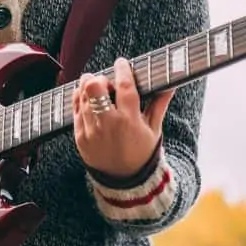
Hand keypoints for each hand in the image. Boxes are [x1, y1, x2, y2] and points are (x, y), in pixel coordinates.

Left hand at [72, 57, 172, 177]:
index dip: (122, 69)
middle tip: (106, 82)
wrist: (125, 182)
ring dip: (88, 86)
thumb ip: (159, 104)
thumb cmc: (142, 153)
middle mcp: (108, 124)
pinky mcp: (79, 136)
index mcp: (130, 120)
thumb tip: (171, 84)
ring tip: (97, 88)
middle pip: (94, 87)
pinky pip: (74, 109)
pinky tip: (88, 98)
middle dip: (100, 78)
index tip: (121, 63)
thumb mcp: (154, 130)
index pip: (124, 86)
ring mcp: (91, 130)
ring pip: (82, 95)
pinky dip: (80, 99)